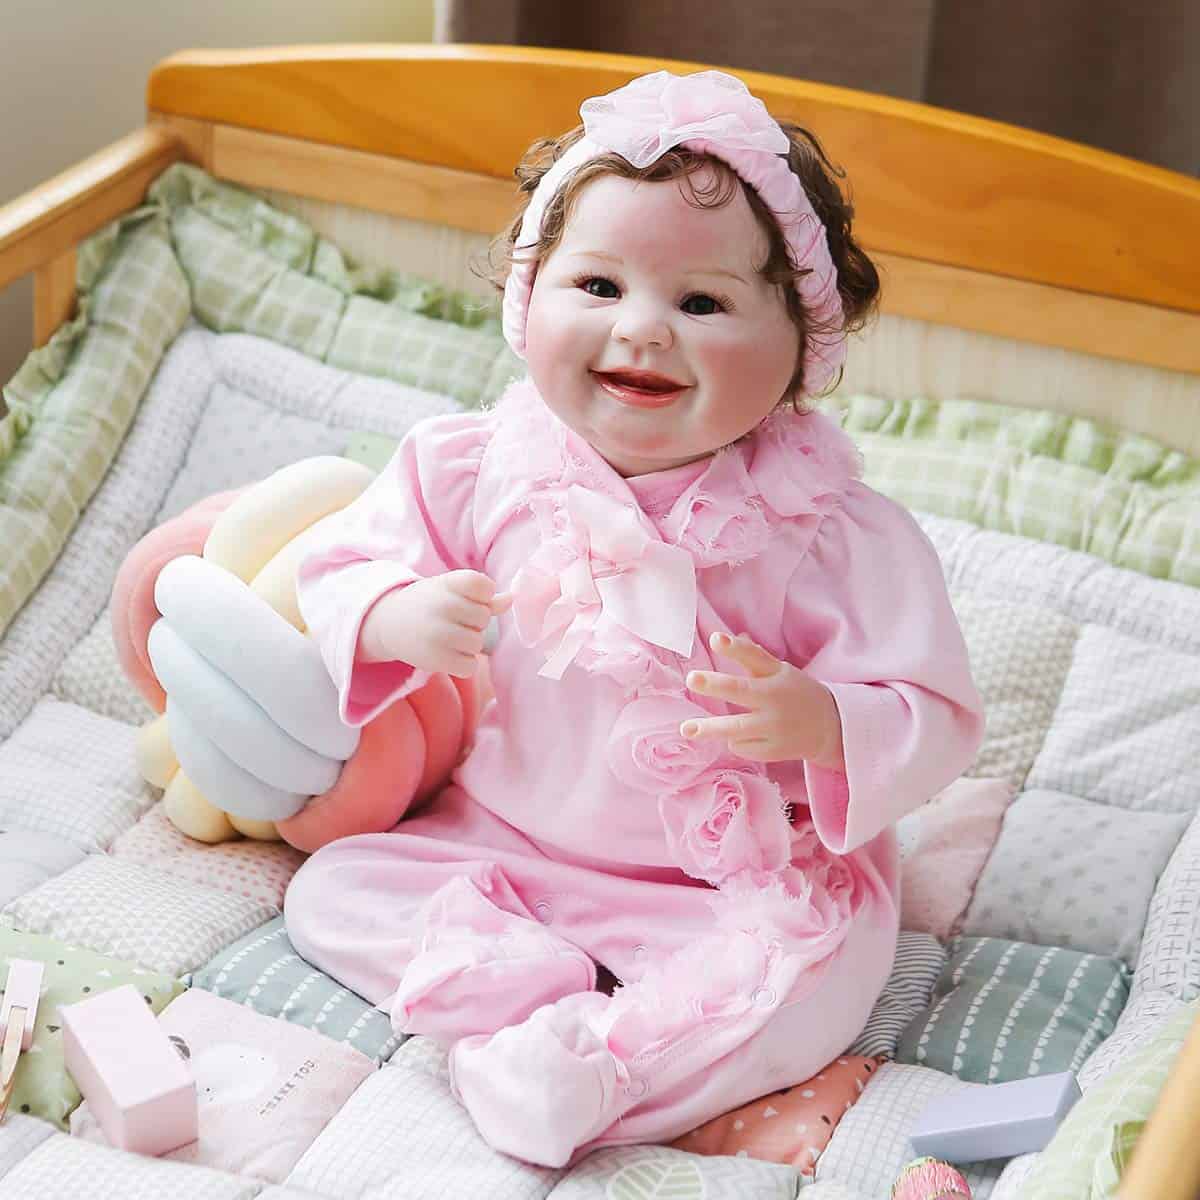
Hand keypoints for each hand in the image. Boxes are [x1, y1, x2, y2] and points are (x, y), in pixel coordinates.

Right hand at [358, 570, 511, 677]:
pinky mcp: (435, 658)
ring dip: (468, 645)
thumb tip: (511, 599)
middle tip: (452, 622)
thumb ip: (483, 597)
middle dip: (473, 623)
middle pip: (483, 618)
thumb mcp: (451, 592)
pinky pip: (469, 665)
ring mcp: (438, 632)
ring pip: (477, 643)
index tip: (467, 598)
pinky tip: (448, 654)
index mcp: (448, 583)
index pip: (484, 586)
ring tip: (448, 639)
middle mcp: (443, 605)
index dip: (482, 596)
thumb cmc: (429, 605)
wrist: (388, 623)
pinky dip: (463, 663)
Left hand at [681, 631, 844, 768]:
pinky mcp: (773, 750)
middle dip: (715, 685)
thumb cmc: (795, 693)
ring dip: (710, 728)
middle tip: (691, 679)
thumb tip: (720, 638)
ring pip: (736, 727)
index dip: (734, 648)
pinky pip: (741, 746)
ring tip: (685, 728)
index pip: (754, 657)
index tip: (715, 639)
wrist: (830, 727)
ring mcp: (774, 726)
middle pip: (740, 691)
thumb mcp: (779, 671)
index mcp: (776, 674)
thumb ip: (751, 656)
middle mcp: (775, 699)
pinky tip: (747, 735)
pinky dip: (735, 740)